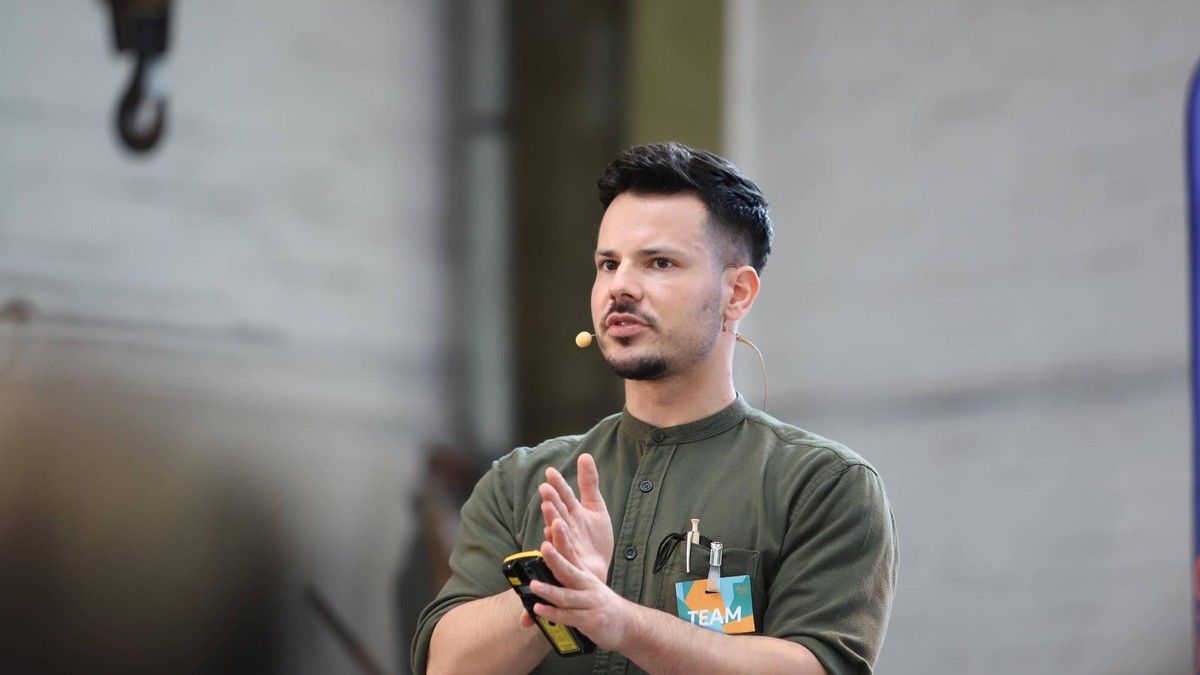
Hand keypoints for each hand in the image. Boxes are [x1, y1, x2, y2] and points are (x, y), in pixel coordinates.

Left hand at [529, 520, 633, 650]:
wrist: (625, 621)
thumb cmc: (598, 601)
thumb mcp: (586, 583)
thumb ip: (566, 574)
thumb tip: (541, 562)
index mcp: (584, 573)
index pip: (571, 553)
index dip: (563, 539)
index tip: (555, 523)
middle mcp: (587, 585)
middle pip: (569, 570)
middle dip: (555, 559)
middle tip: (545, 547)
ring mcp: (590, 602)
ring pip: (567, 596)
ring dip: (549, 591)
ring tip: (533, 585)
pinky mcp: (590, 620)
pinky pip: (569, 616)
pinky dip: (553, 613)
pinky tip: (539, 610)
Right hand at [538, 453, 612, 582]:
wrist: (598, 571)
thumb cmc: (594, 541)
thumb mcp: (595, 508)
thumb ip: (589, 483)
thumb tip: (585, 455)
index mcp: (572, 514)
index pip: (564, 496)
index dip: (558, 484)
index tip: (551, 472)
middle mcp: (566, 528)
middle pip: (558, 512)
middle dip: (551, 500)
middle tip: (545, 488)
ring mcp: (566, 545)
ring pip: (556, 531)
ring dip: (551, 519)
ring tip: (547, 507)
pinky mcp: (570, 562)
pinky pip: (563, 552)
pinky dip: (557, 544)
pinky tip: (551, 535)